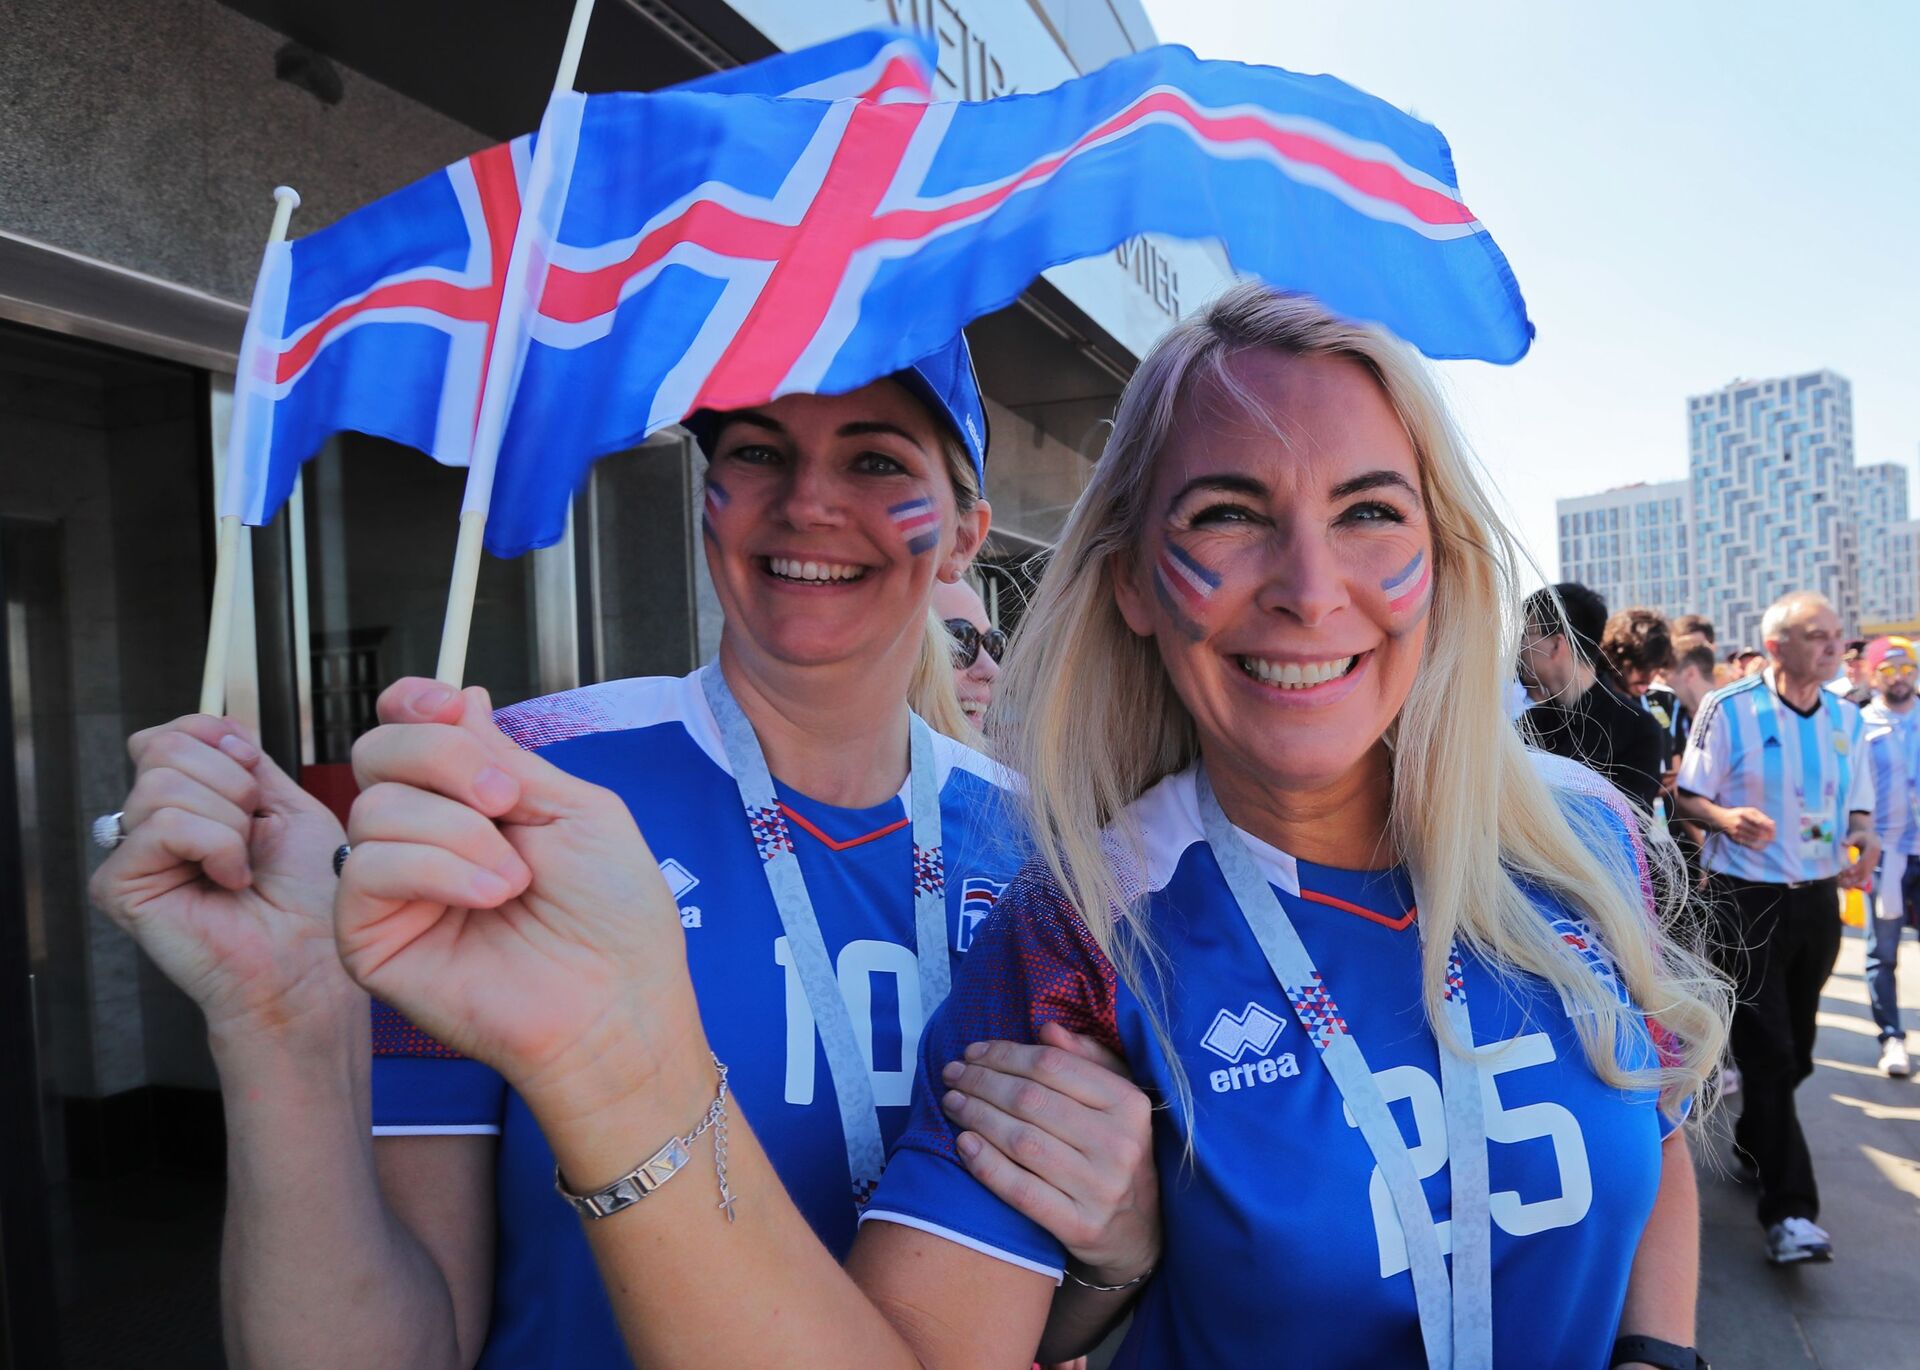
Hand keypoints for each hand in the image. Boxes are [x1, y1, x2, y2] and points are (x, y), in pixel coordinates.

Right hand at [86, 715, 350, 1039]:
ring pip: (163, 785)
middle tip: (255, 836)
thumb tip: (213, 728)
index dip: (222, 740)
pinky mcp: (119, 886)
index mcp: (189, 803)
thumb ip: (245, 762)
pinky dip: (215, 845)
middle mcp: (151, 826)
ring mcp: (131, 855)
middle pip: (166, 748)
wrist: (312, 958)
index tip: (257, 778)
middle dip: (233, 784)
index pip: (175, 732)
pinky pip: (164, 826)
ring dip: (229, 820)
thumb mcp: (289, 807)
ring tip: (244, 863)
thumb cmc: (310, 895)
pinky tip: (230, 879)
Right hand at [334, 679, 699, 1119]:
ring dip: (458, 832)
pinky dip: (434, 869)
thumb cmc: (615, 919)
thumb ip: (507, 757)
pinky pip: (366, 868)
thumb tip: (460, 699)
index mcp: (473, 801)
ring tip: (515, 880)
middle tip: (505, 801)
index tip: (447, 705)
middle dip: (442, 758)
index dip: (415, 705)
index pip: (408, 729)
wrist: (617, 1004)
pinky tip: (488, 897)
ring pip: (375, 807)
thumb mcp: (577, 809)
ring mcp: (395, 888)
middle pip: (378, 752)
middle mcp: (426, 836)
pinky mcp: (370, 938)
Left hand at [938, 1022, 1158, 1286]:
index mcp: (1129, 1104)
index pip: (1053, 1066)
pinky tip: (964, 1144)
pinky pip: (1021, 1190)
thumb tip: (1047, 1030)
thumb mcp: (1117, 1101)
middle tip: (952, 1074)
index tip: (973, 1051)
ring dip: (976, 1116)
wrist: (1138, 1232)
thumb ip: (1089, 1060)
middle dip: (981, 1082)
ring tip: (951, 1102)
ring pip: (1021, 1141)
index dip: (1005, 1054)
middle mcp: (1118, 1144)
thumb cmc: (1116, 1151)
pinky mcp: (1080, 1226)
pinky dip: (986, 1165)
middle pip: (1030, 1101)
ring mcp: (1100, 1188)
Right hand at [1718, 806, 1774, 848]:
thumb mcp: (1749, 810)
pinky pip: (1747, 843)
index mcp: (1744, 814)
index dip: (1768, 828)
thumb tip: (1773, 824)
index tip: (1774, 831)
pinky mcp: (1734, 837)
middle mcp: (1740, 822)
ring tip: (1768, 841)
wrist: (1720, 818)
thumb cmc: (1738, 813)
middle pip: (1758, 831)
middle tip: (1773, 838)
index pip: (1760, 822)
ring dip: (1762, 841)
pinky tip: (1761, 846)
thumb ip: (1761, 816)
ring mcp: (1736, 831)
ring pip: (1753, 838)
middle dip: (1767, 835)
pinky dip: (1755, 846)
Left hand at [1839, 833, 1879, 889]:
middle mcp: (1874, 859)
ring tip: (1841, 885)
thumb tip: (1844, 843)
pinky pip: (1864, 878)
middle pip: (1865, 871)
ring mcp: (1873, 866)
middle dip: (1853, 877)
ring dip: (1853, 882)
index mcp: (1872, 850)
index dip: (1857, 867)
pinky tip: (1846, 886)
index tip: (1847, 872)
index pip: (1865, 861)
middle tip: (1840, 880)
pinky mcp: (1870, 870)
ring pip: (1865, 877)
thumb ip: (1851, 839)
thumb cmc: (1862, 836)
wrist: (1872, 839)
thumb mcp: (1857, 835)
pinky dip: (1855, 883)